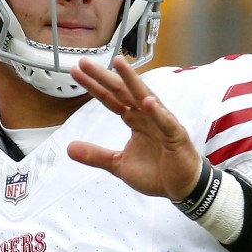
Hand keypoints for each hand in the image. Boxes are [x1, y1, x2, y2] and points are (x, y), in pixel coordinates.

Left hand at [67, 55, 201, 200]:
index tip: (77, 72)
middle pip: (122, 91)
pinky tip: (147, 101)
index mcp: (134, 119)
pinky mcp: (175, 136)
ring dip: (132, 81)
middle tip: (85, 62)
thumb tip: (69, 148)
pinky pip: (165, 122)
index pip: (110, 98)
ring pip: (144, 97)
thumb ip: (95, 155)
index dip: (94, 86)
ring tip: (119, 64)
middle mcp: (146, 115)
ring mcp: (162, 123)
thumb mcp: (118, 164)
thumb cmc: (156, 172)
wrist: (181, 188)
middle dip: (104, 76)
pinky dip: (157, 112)